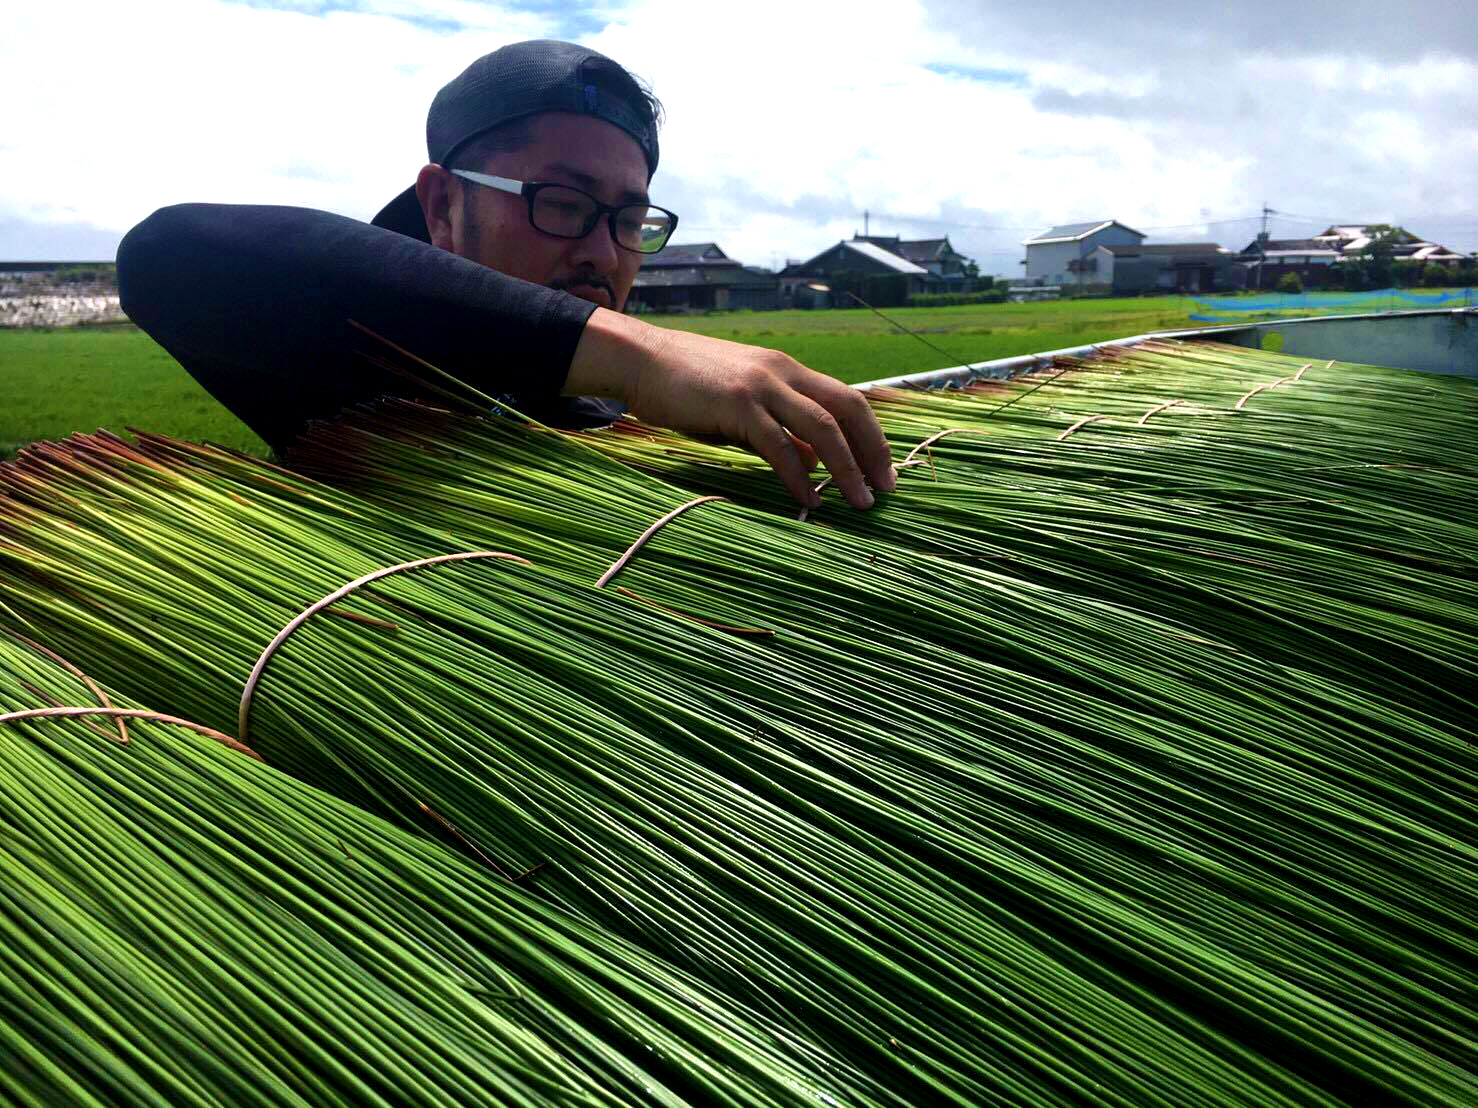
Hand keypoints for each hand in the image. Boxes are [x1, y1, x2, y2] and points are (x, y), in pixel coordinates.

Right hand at [567, 308, 894, 508]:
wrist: (640, 360)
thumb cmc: (687, 387)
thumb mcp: (743, 405)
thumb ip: (781, 428)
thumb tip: (815, 461)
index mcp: (787, 370)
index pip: (847, 400)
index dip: (872, 436)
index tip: (884, 470)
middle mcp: (782, 372)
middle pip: (847, 409)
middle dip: (872, 451)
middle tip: (885, 490)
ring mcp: (761, 386)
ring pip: (822, 427)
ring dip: (847, 468)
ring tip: (859, 502)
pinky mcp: (737, 404)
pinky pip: (780, 445)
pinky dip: (799, 476)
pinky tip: (810, 499)